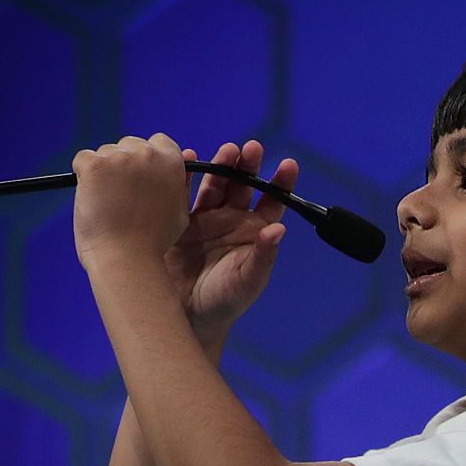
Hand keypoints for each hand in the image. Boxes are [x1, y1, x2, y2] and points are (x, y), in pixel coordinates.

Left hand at [73, 134, 188, 267]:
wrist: (128, 258)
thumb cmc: (154, 241)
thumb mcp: (181, 210)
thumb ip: (181, 182)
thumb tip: (189, 155)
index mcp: (172, 163)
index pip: (160, 142)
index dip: (149, 159)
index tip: (143, 178)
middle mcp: (148, 154)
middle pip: (130, 144)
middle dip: (125, 163)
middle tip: (123, 194)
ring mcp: (120, 158)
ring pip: (105, 152)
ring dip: (104, 170)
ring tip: (108, 201)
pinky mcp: (94, 166)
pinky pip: (83, 159)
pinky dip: (83, 175)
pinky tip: (92, 196)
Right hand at [164, 140, 297, 346]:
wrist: (186, 317)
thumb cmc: (226, 301)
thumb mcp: (249, 280)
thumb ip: (264, 255)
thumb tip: (279, 229)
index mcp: (254, 230)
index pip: (272, 200)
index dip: (281, 182)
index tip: (289, 164)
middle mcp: (231, 219)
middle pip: (242, 185)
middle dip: (247, 166)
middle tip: (251, 148)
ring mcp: (204, 218)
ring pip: (215, 185)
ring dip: (220, 166)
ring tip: (227, 151)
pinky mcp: (177, 221)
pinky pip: (181, 194)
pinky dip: (184, 177)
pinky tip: (188, 160)